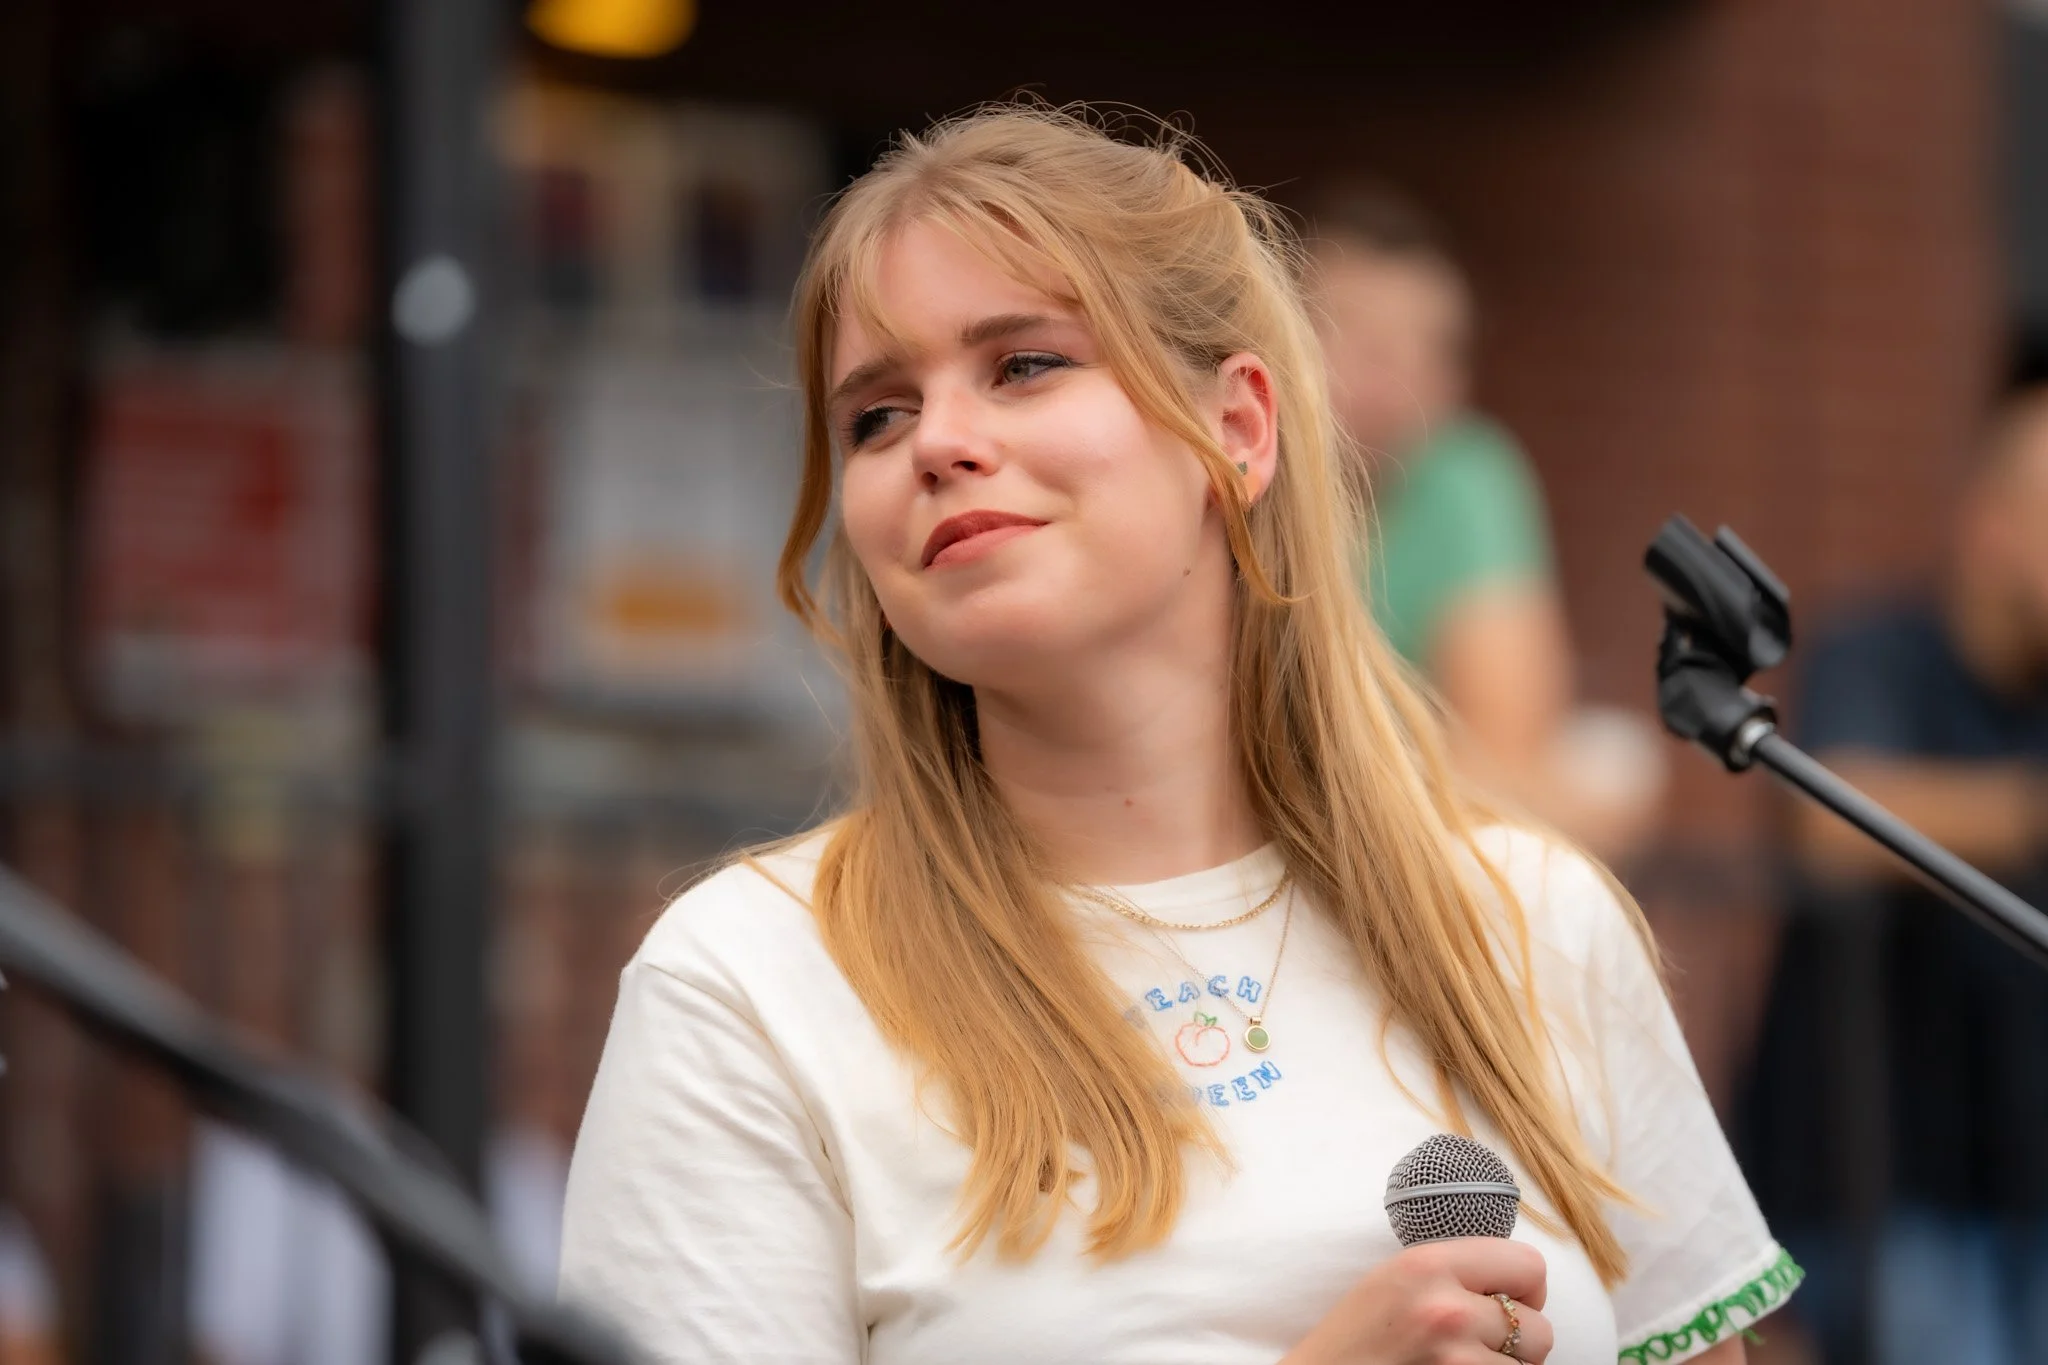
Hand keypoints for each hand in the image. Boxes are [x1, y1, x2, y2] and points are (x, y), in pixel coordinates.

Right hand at [1279, 1238, 1552, 1364]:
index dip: (1524, 1288)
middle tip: (1482, 1345)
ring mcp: (1455, 1360)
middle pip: (1540, 1327)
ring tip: (1463, 1364)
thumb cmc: (1356, 1339)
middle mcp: (1446, 1309)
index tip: (1504, 1303)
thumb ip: (1454, 1270)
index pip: (1529, 1264)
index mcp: (1428, 1264)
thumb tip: (1517, 1277)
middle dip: (1520, 1342)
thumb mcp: (1395, 1280)